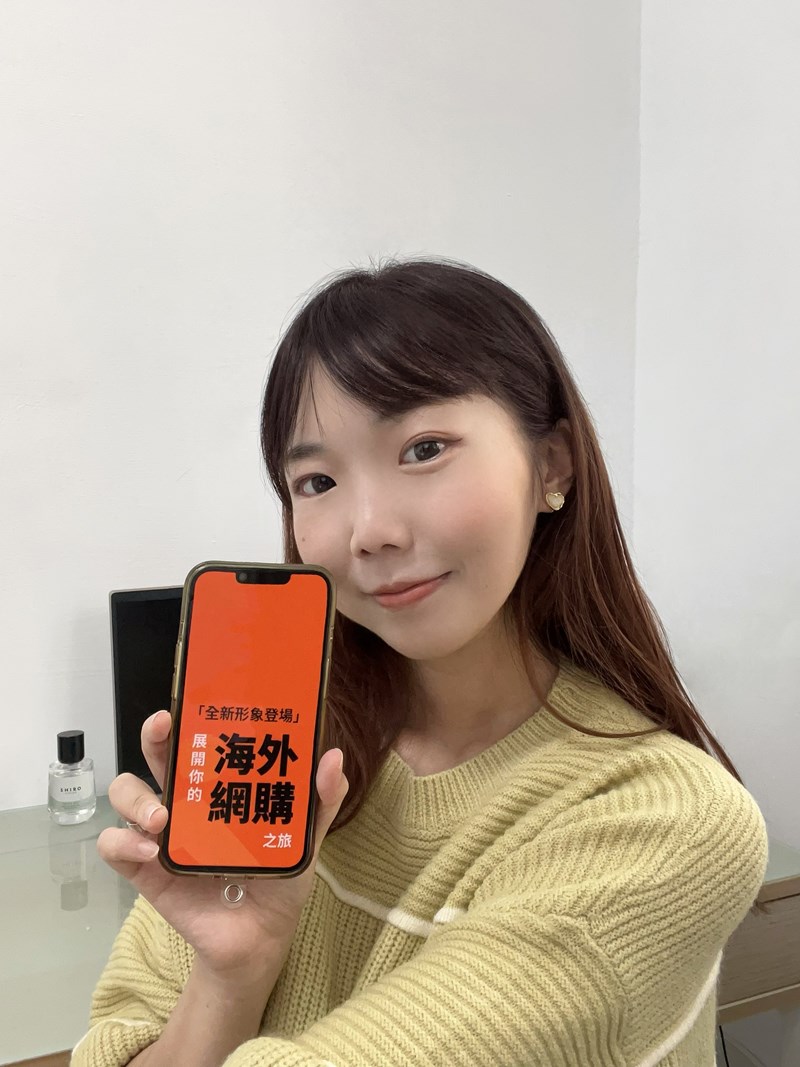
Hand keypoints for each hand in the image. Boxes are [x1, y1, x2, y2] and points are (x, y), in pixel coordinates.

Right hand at [97, 709, 348, 977]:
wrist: (262, 936)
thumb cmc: (279, 877)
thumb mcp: (306, 837)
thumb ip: (321, 800)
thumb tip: (333, 757)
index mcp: (220, 783)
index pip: (198, 738)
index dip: (190, 715)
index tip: (190, 702)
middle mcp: (186, 799)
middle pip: (156, 754)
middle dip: (154, 736)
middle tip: (163, 730)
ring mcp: (161, 832)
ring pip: (126, 793)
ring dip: (137, 797)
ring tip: (162, 818)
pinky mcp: (144, 870)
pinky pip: (114, 847)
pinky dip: (122, 843)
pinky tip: (149, 851)